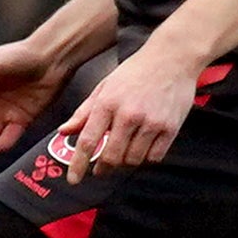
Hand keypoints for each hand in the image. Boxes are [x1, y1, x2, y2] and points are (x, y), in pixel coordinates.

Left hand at [55, 39, 206, 174]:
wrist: (173, 58)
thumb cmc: (136, 71)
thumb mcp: (105, 86)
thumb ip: (84, 112)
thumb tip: (64, 131)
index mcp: (108, 103)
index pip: (88, 141)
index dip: (78, 165)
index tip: (73, 180)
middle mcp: (129, 114)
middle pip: (111, 157)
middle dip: (103, 168)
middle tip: (101, 169)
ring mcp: (151, 122)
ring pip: (132, 160)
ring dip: (125, 162)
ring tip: (124, 153)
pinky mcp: (170, 128)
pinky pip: (154, 157)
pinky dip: (146, 158)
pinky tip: (142, 148)